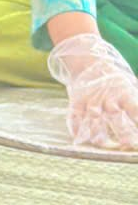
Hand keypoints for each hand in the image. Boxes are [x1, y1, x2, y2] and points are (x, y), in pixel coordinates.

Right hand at [49, 31, 137, 151]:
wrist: (88, 61)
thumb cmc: (113, 79)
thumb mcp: (129, 84)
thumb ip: (134, 98)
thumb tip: (137, 112)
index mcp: (123, 92)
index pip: (134, 108)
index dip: (137, 119)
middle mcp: (107, 97)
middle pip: (115, 116)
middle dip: (122, 131)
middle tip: (128, 143)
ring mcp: (90, 99)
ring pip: (94, 118)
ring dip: (98, 132)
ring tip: (101, 143)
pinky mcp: (76, 101)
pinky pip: (74, 115)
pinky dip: (74, 126)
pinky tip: (77, 137)